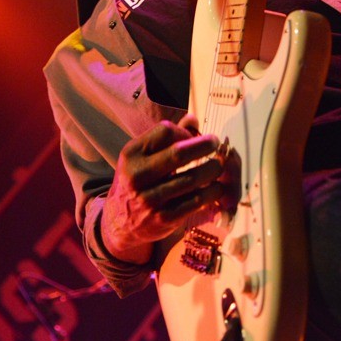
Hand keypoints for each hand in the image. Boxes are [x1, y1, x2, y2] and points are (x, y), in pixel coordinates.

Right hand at [100, 115, 223, 263]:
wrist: (120, 221)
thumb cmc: (137, 180)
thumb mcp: (142, 157)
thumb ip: (166, 138)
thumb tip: (192, 119)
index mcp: (131, 154)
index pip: (165, 132)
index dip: (185, 132)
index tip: (194, 136)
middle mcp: (138, 175)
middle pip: (179, 153)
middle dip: (204, 145)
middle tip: (215, 142)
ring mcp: (150, 199)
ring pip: (191, 179)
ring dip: (212, 169)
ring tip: (219, 165)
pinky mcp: (164, 218)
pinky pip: (195, 201)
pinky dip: (211, 192)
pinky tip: (216, 186)